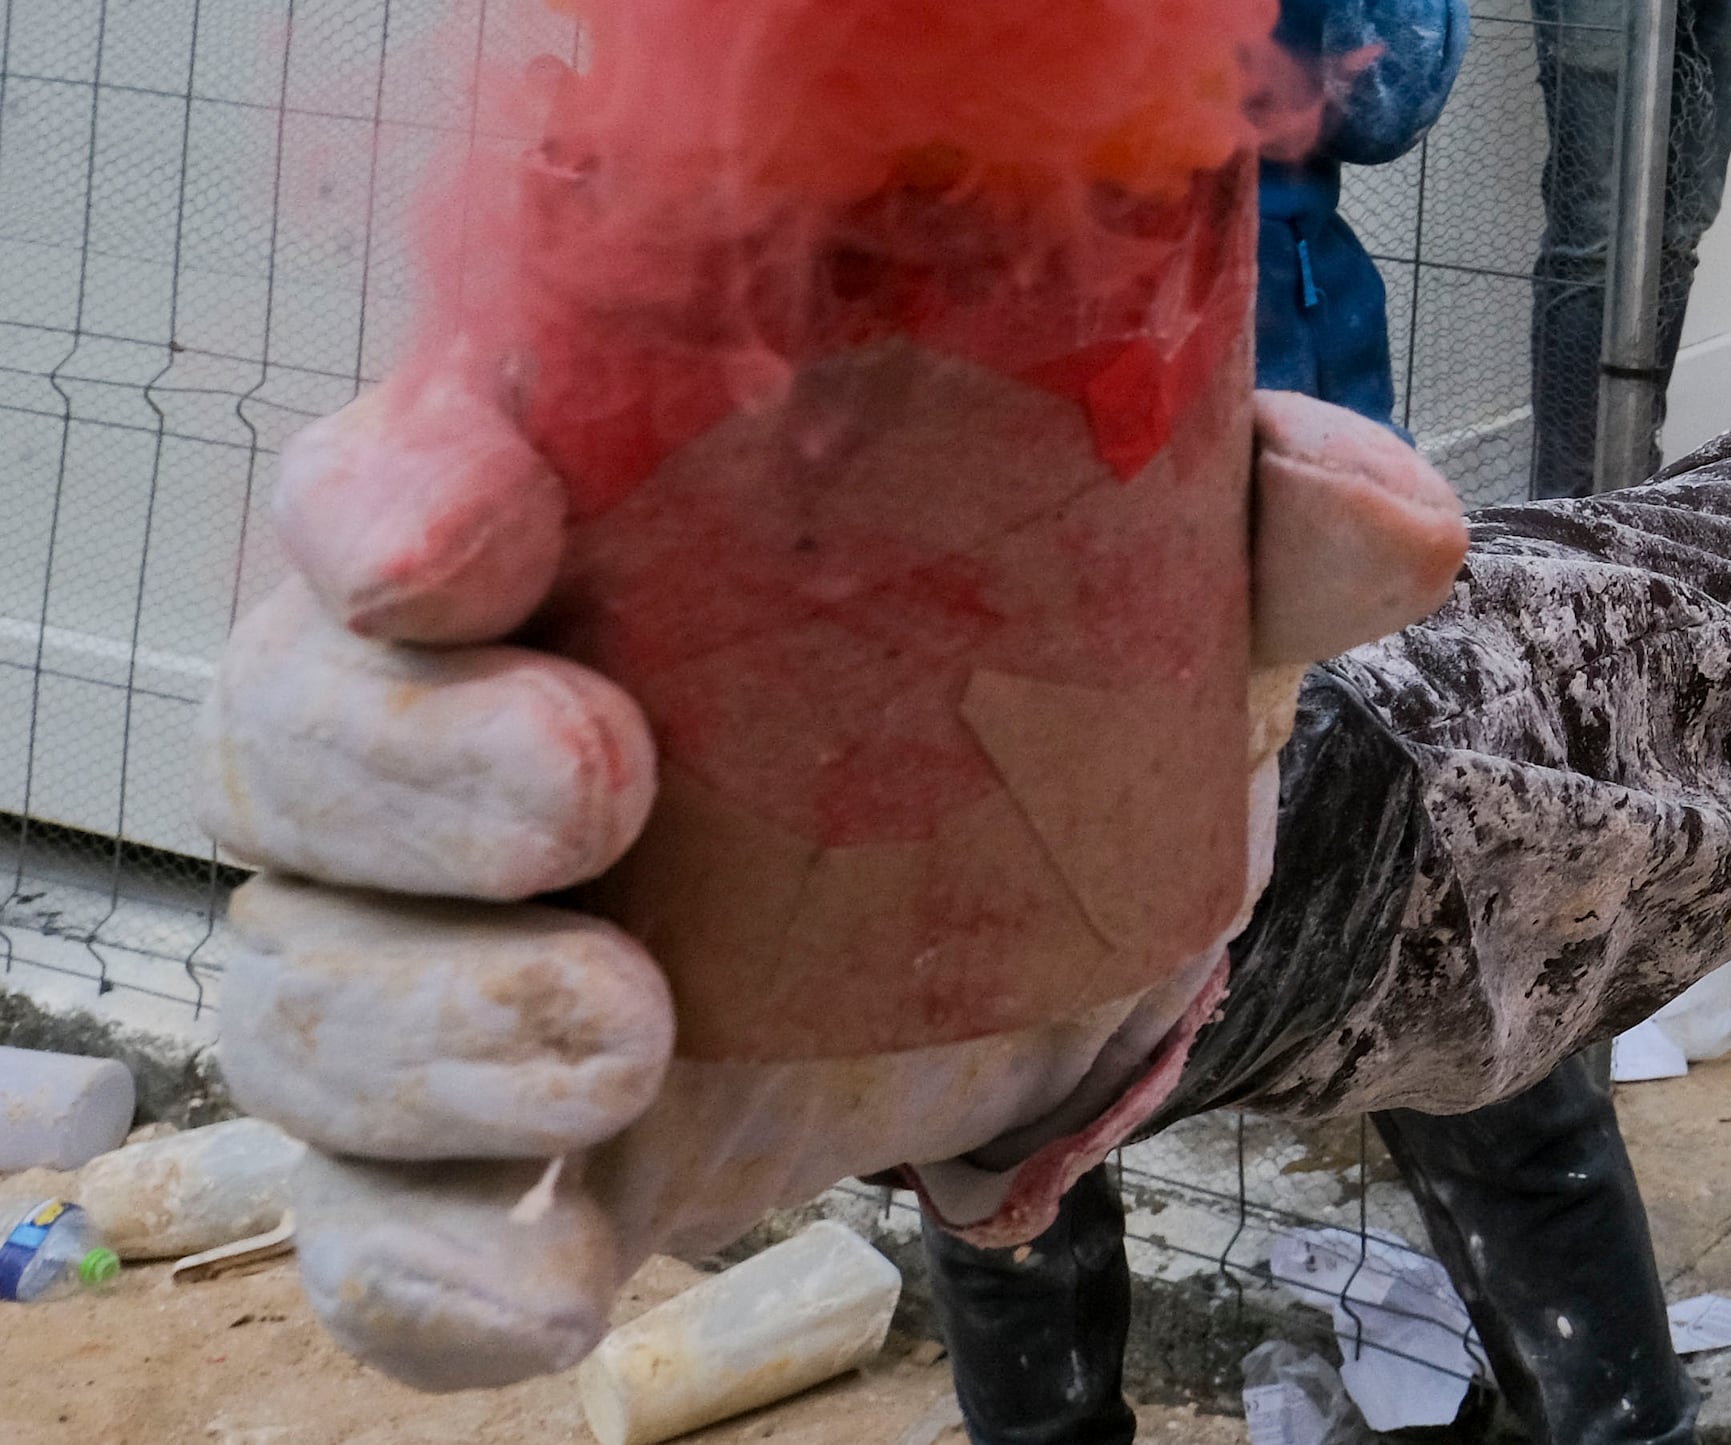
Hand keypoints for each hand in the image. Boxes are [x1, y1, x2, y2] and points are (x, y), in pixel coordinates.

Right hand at [199, 376, 1464, 1388]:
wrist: (1059, 903)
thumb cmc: (1024, 672)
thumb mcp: (1158, 584)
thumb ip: (1252, 521)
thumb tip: (1396, 525)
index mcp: (565, 523)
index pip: (391, 474)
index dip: (388, 490)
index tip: (475, 523)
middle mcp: (438, 722)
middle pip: (302, 725)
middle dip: (416, 759)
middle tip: (599, 785)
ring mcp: (429, 951)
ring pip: (306, 984)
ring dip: (432, 1022)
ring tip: (622, 1040)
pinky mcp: (469, 1154)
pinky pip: (375, 1226)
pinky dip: (437, 1268)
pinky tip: (554, 1287)